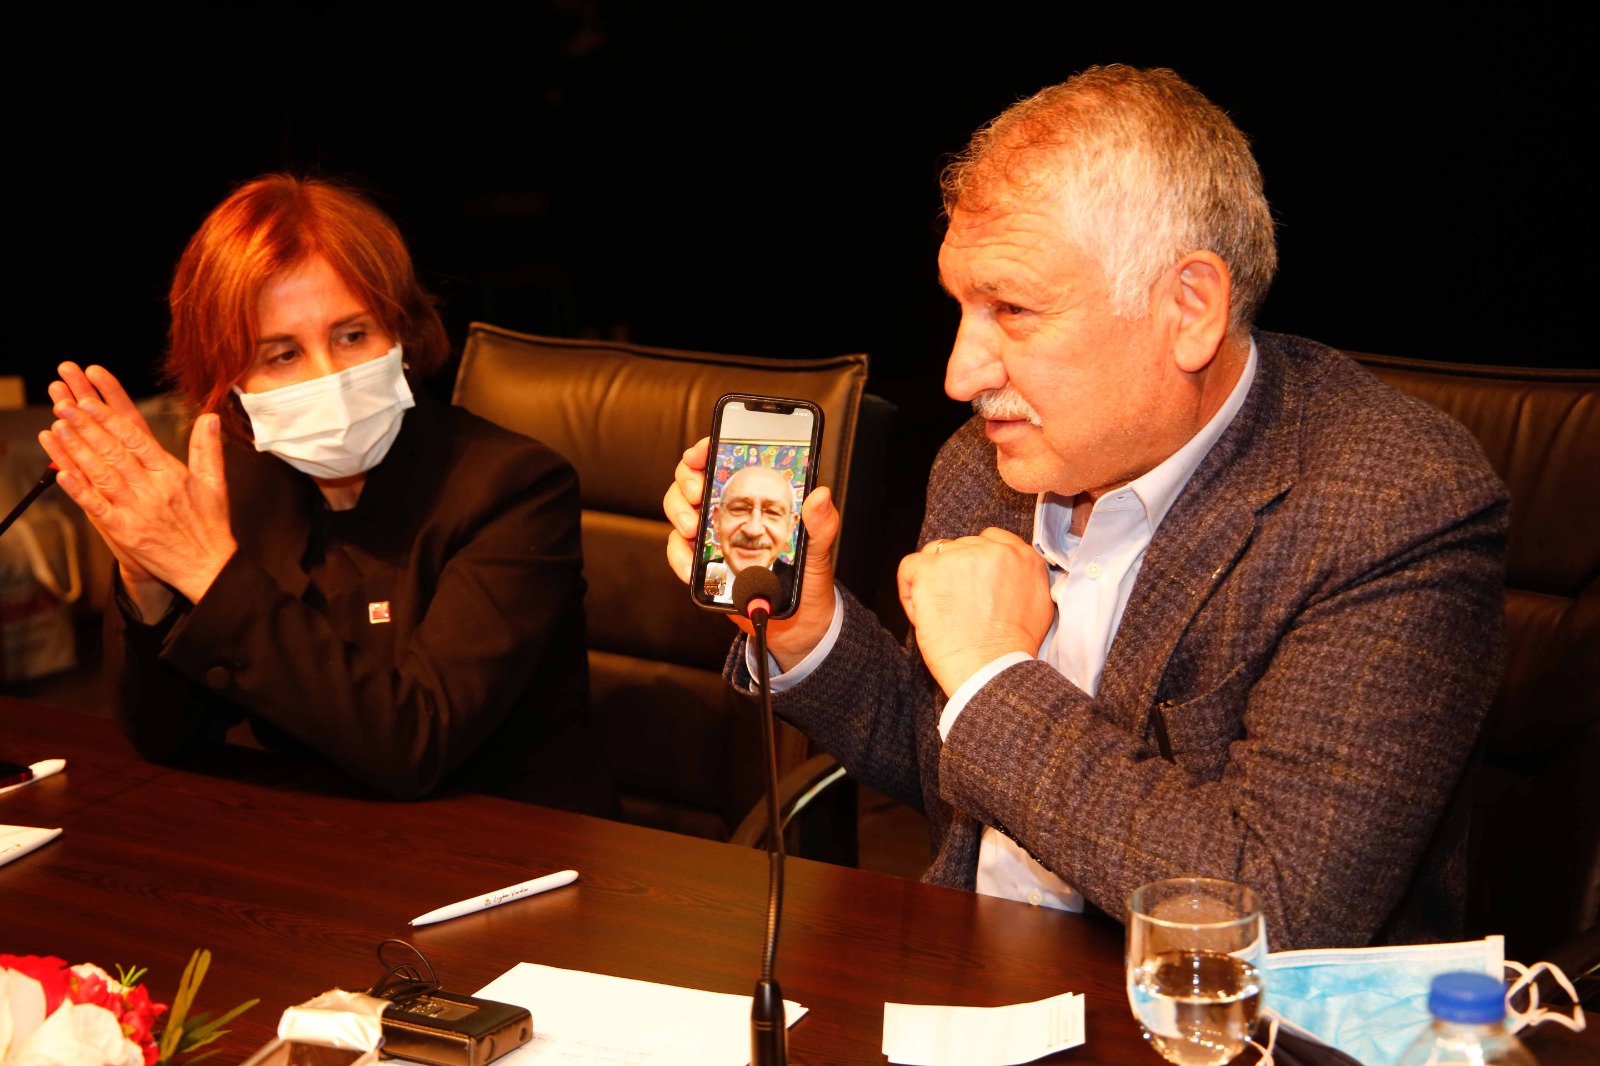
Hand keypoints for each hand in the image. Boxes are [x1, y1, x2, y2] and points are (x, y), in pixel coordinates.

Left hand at [39, 363, 235, 616]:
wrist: (208, 568)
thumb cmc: (211, 526)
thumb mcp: (216, 483)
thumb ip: (208, 448)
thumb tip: (210, 417)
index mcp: (172, 474)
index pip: (137, 440)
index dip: (111, 420)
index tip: (90, 401)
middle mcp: (152, 489)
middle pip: (114, 452)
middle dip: (87, 427)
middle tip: (65, 406)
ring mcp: (136, 510)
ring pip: (102, 474)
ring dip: (77, 451)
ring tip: (58, 429)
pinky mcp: (125, 531)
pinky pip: (97, 507)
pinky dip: (79, 490)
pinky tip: (62, 474)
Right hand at [663, 437, 839, 670]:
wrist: (797, 625)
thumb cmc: (808, 579)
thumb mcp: (819, 549)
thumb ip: (820, 523)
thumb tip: (820, 494)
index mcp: (755, 498)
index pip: (727, 461)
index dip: (708, 449)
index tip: (702, 451)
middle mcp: (729, 511)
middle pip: (692, 480)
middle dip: (686, 480)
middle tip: (697, 493)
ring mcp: (712, 536)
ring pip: (679, 511)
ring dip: (678, 514)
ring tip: (692, 528)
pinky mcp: (703, 564)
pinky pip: (679, 552)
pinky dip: (679, 557)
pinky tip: (691, 567)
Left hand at [897, 528, 1053, 696]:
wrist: (992, 669)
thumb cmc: (1012, 649)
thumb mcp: (1039, 603)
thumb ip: (1023, 578)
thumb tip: (1006, 574)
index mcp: (1023, 556)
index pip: (990, 539)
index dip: (976, 561)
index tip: (971, 584)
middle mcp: (994, 550)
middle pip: (961, 546)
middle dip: (956, 573)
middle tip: (958, 607)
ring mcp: (961, 557)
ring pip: (935, 554)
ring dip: (933, 579)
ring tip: (941, 612)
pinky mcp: (931, 571)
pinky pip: (909, 566)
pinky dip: (909, 589)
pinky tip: (921, 610)